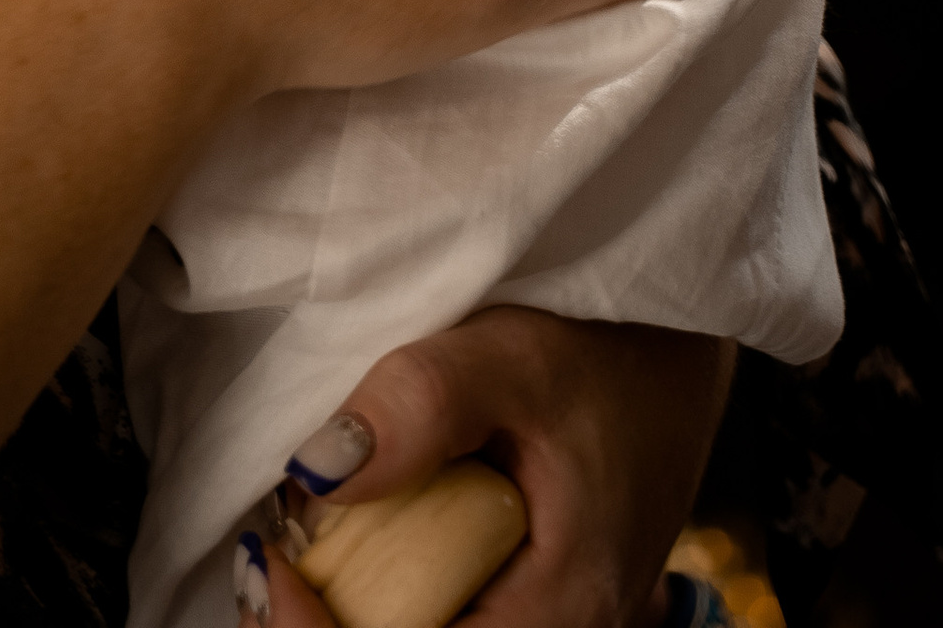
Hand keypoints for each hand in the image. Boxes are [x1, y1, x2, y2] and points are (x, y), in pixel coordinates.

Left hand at [253, 309, 734, 627]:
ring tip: (297, 549)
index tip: (264, 565)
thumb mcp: (516, 352)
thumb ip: (420, 404)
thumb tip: (314, 471)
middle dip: (325, 623)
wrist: (677, 344)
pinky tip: (346, 541)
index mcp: (564, 606)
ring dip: (350, 609)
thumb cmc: (610, 343)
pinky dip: (382, 591)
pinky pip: (446, 615)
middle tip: (265, 557)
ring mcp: (544, 618)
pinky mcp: (525, 594)